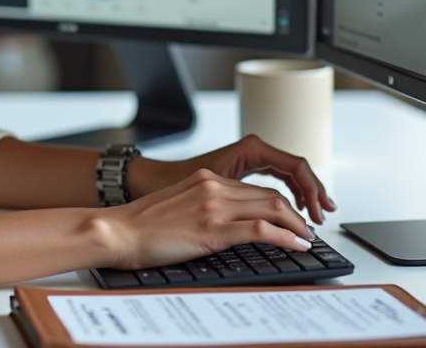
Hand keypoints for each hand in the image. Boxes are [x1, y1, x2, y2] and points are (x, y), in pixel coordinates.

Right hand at [125, 134, 336, 224]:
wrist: (118, 231)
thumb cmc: (140, 226)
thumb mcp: (177, 206)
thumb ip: (202, 207)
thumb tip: (225, 226)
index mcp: (205, 179)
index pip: (255, 189)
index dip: (279, 204)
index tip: (291, 219)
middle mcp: (212, 187)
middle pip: (269, 195)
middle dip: (296, 214)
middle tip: (308, 231)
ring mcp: (213, 207)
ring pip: (272, 207)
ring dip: (297, 225)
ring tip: (308, 240)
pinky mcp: (212, 229)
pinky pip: (260, 229)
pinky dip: (285, 236)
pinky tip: (296, 245)